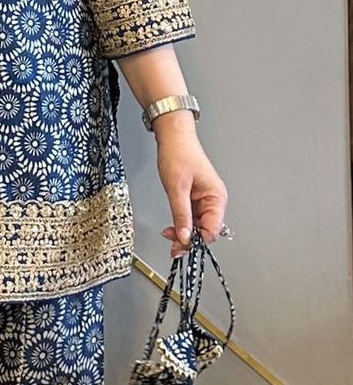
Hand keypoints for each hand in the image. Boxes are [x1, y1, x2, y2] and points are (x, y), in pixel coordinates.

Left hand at [156, 129, 228, 258]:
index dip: (196, 240)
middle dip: (188, 239)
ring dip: (184, 232)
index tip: (180, 245)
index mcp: (216, 197)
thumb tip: (185, 237)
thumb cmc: (179, 154)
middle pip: (205, 230)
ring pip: (197, 226)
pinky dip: (182, 224)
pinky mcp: (195, 198)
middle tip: (172, 246)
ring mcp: (204, 200)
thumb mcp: (177, 188)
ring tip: (169, 235)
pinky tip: (172, 227)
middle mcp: (214, 200)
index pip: (212, 230)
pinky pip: (191, 217)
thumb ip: (181, 215)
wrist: (173, 137)